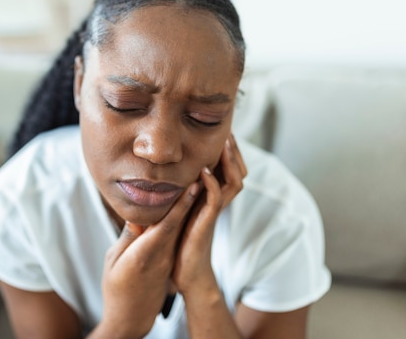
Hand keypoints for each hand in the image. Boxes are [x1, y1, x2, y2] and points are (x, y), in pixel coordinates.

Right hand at [97, 183, 197, 337]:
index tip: (192, 186)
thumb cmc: (115, 288)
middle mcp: (159, 256)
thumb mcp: (114, 261)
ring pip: (176, 230)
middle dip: (188, 200)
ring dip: (185, 208)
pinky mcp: (167, 264)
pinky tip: (181, 208)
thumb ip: (128, 238)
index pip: (167, 224)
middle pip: (176, 223)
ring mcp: (166, 261)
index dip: (180, 205)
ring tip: (193, 184)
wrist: (130, 318)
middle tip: (197, 176)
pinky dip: (178, 222)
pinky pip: (173, 238)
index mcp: (143, 254)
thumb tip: (137, 216)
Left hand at [172, 134, 247, 296]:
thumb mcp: (182, 210)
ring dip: (229, 161)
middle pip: (238, 170)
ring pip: (233, 181)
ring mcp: (214, 212)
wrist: (186, 274)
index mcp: (212, 197)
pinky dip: (212, 184)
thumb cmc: (181, 243)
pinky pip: (216, 200)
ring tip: (224, 143)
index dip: (229, 150)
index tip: (222, 130)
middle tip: (228, 131)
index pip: (229, 168)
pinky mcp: (206, 223)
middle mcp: (217, 202)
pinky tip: (204, 170)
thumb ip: (182, 193)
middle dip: (234, 150)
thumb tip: (168, 172)